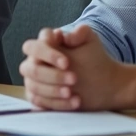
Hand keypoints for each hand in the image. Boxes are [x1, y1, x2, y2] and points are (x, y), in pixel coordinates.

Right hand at [19, 25, 135, 110]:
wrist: (105, 82)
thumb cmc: (94, 59)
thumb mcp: (91, 42)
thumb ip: (80, 32)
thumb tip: (65, 35)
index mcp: (45, 45)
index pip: (34, 47)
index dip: (47, 55)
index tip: (67, 63)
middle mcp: (35, 62)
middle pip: (31, 68)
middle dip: (52, 75)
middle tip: (74, 79)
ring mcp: (35, 80)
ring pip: (33, 86)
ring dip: (52, 90)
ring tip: (72, 92)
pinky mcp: (39, 96)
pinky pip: (39, 102)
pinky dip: (56, 103)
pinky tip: (73, 102)